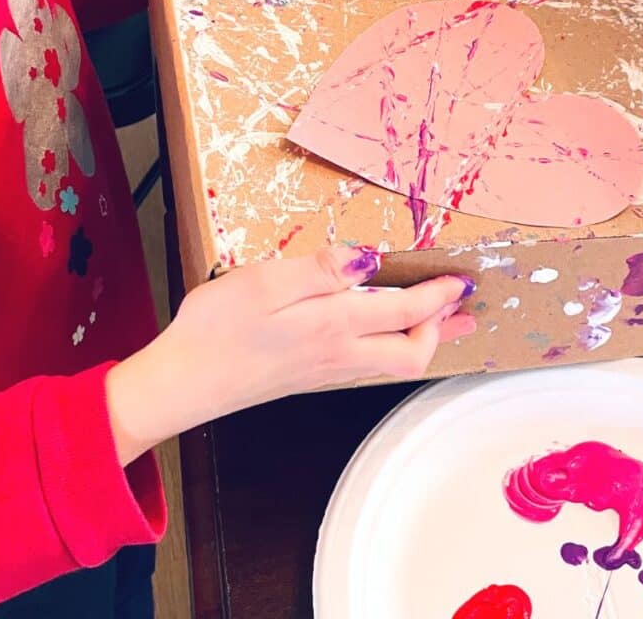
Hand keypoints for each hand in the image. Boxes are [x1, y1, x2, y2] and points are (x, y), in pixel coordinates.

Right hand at [106, 247, 475, 462]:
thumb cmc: (216, 329)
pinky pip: (368, 365)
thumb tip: (369, 260)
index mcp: (332, 325)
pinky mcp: (308, 376)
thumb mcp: (265, 283)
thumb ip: (321, 270)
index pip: (403, 313)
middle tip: (458, 306)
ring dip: (420, 339)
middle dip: (439, 329)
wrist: (183, 381)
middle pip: (409, 354)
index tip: (458, 280)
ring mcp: (323, 370)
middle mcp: (337, 355)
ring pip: (391, 362)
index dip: (436, 296)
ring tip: (438, 322)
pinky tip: (381, 334)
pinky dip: (390, 347)